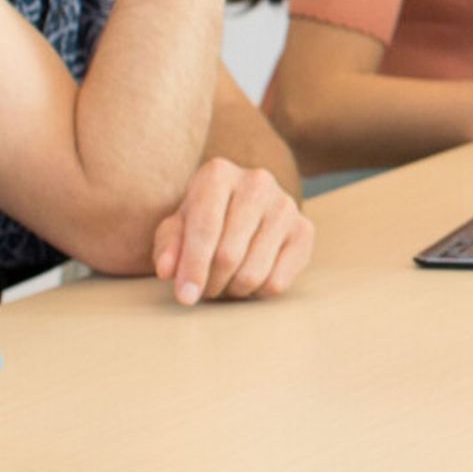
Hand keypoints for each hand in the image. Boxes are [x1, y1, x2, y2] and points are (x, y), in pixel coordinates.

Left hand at [147, 156, 314, 304]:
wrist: (244, 206)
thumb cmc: (204, 217)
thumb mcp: (177, 225)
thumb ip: (169, 245)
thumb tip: (168, 271)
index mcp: (218, 174)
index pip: (205, 228)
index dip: (193, 268)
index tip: (185, 297)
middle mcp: (257, 182)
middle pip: (228, 255)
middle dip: (211, 283)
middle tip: (203, 289)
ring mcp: (285, 205)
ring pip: (254, 272)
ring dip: (233, 290)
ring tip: (224, 283)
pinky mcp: (304, 229)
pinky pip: (278, 281)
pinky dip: (258, 292)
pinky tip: (250, 278)